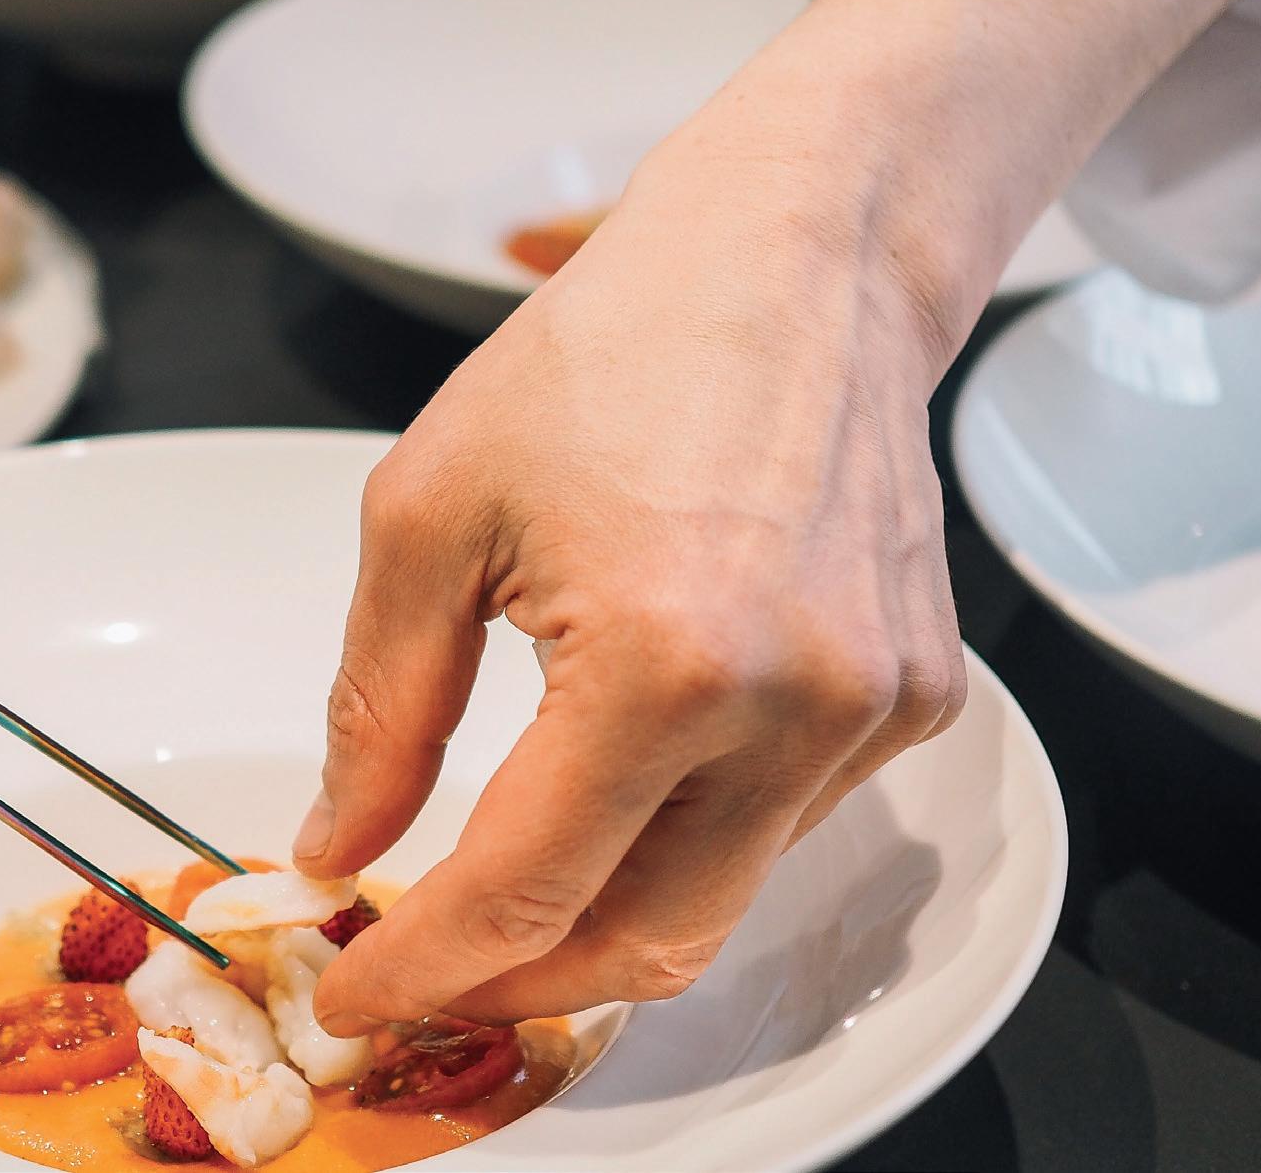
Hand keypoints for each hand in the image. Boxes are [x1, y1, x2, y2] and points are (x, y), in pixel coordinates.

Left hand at [293, 0, 1260, 1033]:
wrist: (800, 257)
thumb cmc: (610, 352)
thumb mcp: (432, 513)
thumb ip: (381, 710)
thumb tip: (340, 850)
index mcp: (662, 659)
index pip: (522, 893)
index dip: (424, 971)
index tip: (352, 1003)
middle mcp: (794, 707)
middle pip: (645, 946)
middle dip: (518, 988)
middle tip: (425, 973)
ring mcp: (874, 710)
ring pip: (722, 899)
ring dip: (604, 916)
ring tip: (509, 879)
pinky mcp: (921, 697)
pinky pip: (788, 823)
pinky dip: (693, 834)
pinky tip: (634, 770)